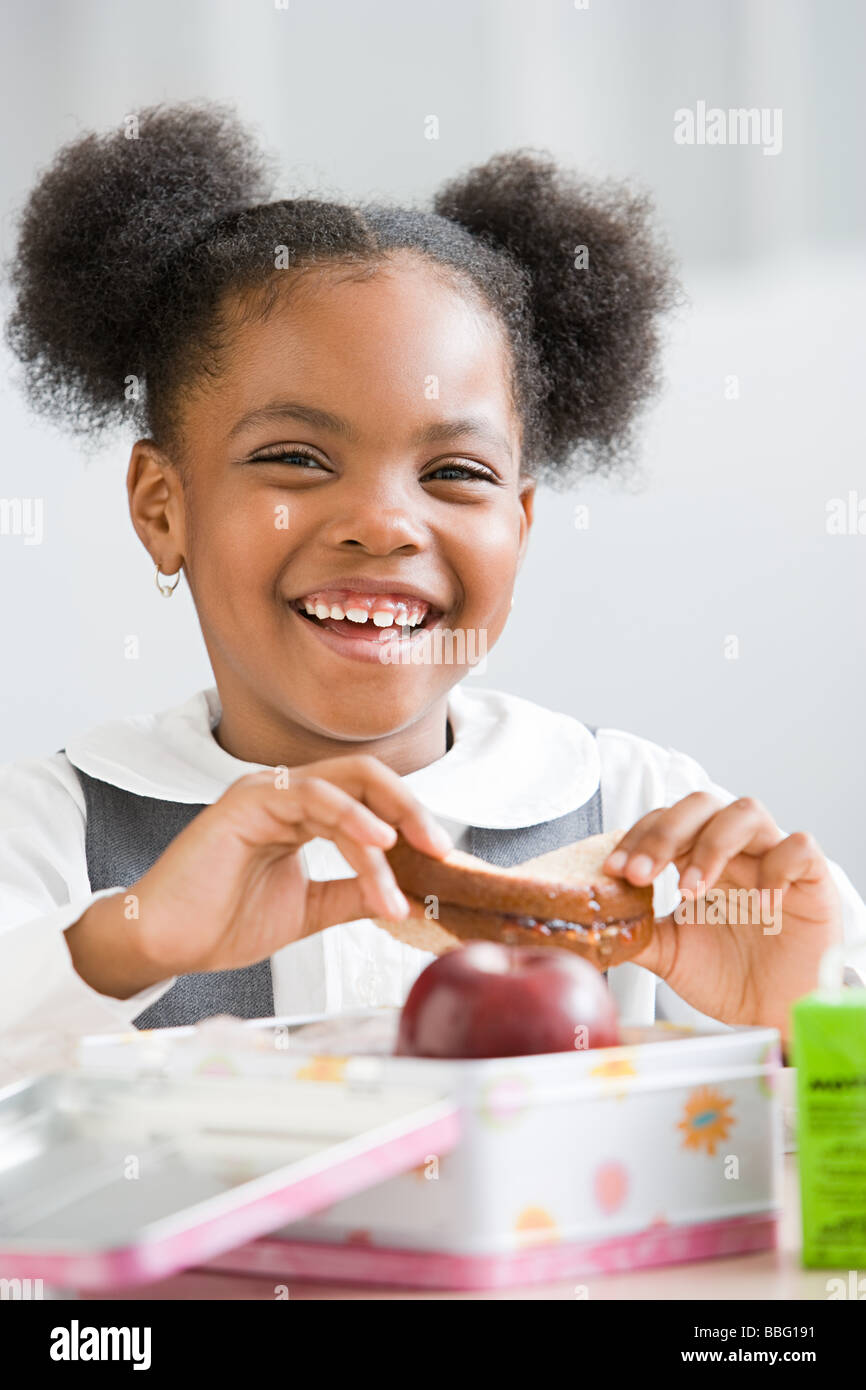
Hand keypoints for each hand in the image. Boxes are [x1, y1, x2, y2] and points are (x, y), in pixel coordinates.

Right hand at [111, 755, 451, 981]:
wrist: (167, 942)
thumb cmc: (223, 922)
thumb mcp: (309, 908)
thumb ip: (353, 893)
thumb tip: (407, 894)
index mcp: (300, 812)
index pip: (369, 799)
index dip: (410, 821)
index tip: (443, 857)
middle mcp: (287, 794)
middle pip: (367, 779)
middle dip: (411, 809)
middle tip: (441, 847)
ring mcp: (267, 791)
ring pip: (347, 789)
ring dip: (387, 826)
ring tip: (412, 860)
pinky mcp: (249, 800)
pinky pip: (313, 797)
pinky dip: (352, 818)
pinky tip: (379, 845)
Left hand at [602, 792, 843, 1041]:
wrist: (772, 1014)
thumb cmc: (726, 976)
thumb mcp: (670, 954)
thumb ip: (637, 933)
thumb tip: (593, 924)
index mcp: (696, 858)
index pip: (664, 821)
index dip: (638, 837)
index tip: (615, 870)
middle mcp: (734, 850)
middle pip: (701, 804)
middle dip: (665, 833)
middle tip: (641, 874)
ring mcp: (772, 859)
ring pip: (746, 812)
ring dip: (712, 844)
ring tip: (692, 889)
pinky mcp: (812, 879)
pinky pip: (800, 846)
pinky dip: (777, 866)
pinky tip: (760, 902)